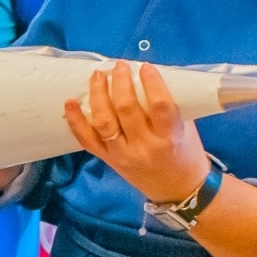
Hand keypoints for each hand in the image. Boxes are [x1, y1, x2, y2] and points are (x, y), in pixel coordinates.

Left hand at [64, 61, 211, 204]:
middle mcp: (144, 147)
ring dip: (98, 96)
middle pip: (126, 110)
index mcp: (169, 137)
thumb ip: (169, 107)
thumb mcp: (186, 128)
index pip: (159, 106)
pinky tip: (71, 102)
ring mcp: (122, 155)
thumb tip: (147, 77)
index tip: (144, 67)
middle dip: (120, 83)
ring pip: (104, 122)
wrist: (178, 189)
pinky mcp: (108, 160)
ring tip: (98, 76)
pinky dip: (76, 121)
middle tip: (118, 66)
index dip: (152, 83)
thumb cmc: (186, 153)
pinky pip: (87, 140)